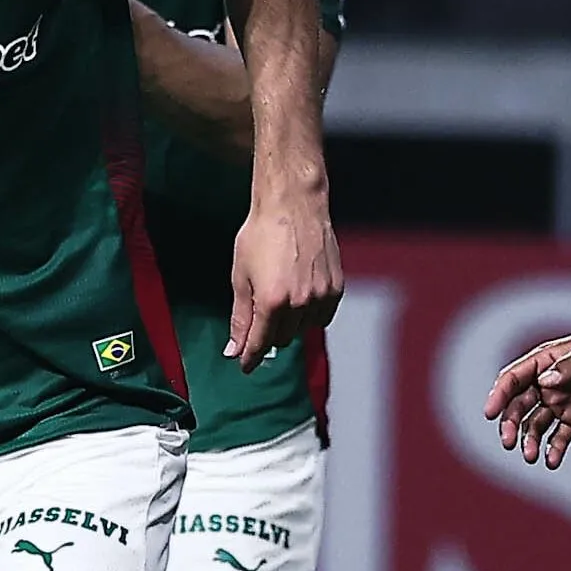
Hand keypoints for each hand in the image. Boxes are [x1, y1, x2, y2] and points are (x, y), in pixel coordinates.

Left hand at [226, 199, 342, 371]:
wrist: (293, 205)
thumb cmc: (262, 234)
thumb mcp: (241, 276)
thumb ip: (240, 317)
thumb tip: (234, 348)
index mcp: (272, 301)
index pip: (260, 343)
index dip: (249, 357)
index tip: (244, 365)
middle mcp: (300, 303)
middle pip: (281, 339)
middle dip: (267, 333)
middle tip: (260, 314)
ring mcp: (321, 296)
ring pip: (303, 330)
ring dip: (290, 324)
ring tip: (281, 296)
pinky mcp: (336, 288)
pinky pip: (322, 317)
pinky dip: (310, 314)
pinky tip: (300, 297)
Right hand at [481, 326, 570, 467]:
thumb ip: (570, 367)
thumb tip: (543, 383)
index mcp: (546, 360)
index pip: (513, 378)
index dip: (498, 395)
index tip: (489, 414)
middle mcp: (550, 382)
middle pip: (519, 405)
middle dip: (511, 424)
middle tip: (508, 443)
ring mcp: (563, 401)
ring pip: (536, 424)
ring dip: (529, 440)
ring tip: (530, 457)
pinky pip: (560, 437)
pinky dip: (553, 449)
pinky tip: (551, 462)